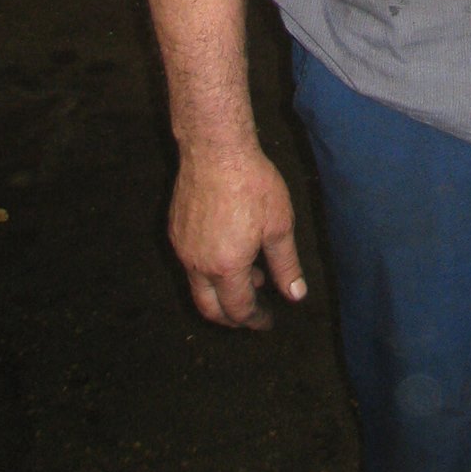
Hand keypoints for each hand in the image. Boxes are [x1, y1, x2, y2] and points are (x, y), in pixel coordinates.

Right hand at [168, 145, 306, 330]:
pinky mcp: (174, 230)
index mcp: (226, 267)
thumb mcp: (279, 225)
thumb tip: (295, 295)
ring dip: (221, 291)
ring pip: (198, 286)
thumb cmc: (253, 184)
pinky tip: (229, 250)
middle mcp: (198, 265)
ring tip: (250, 275)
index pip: (239, 309)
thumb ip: (286, 264)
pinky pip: (190, 263)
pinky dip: (209, 270)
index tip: (267, 321)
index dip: (255, 320)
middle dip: (232, 317)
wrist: (215, 149)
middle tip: (252, 313)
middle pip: (210, 307)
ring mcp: (182, 248)